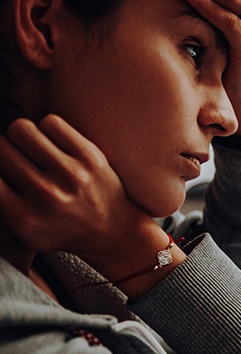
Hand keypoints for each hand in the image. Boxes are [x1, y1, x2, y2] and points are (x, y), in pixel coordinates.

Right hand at [0, 116, 156, 259]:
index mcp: (21, 218)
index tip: (3, 168)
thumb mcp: (16, 235)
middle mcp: (46, 196)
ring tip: (28, 148)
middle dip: (2, 151)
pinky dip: (47, 129)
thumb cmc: (56, 230)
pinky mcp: (92, 157)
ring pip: (21, 128)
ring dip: (19, 136)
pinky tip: (52, 145)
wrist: (112, 229)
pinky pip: (51, 122)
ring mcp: (71, 175)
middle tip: (14, 159)